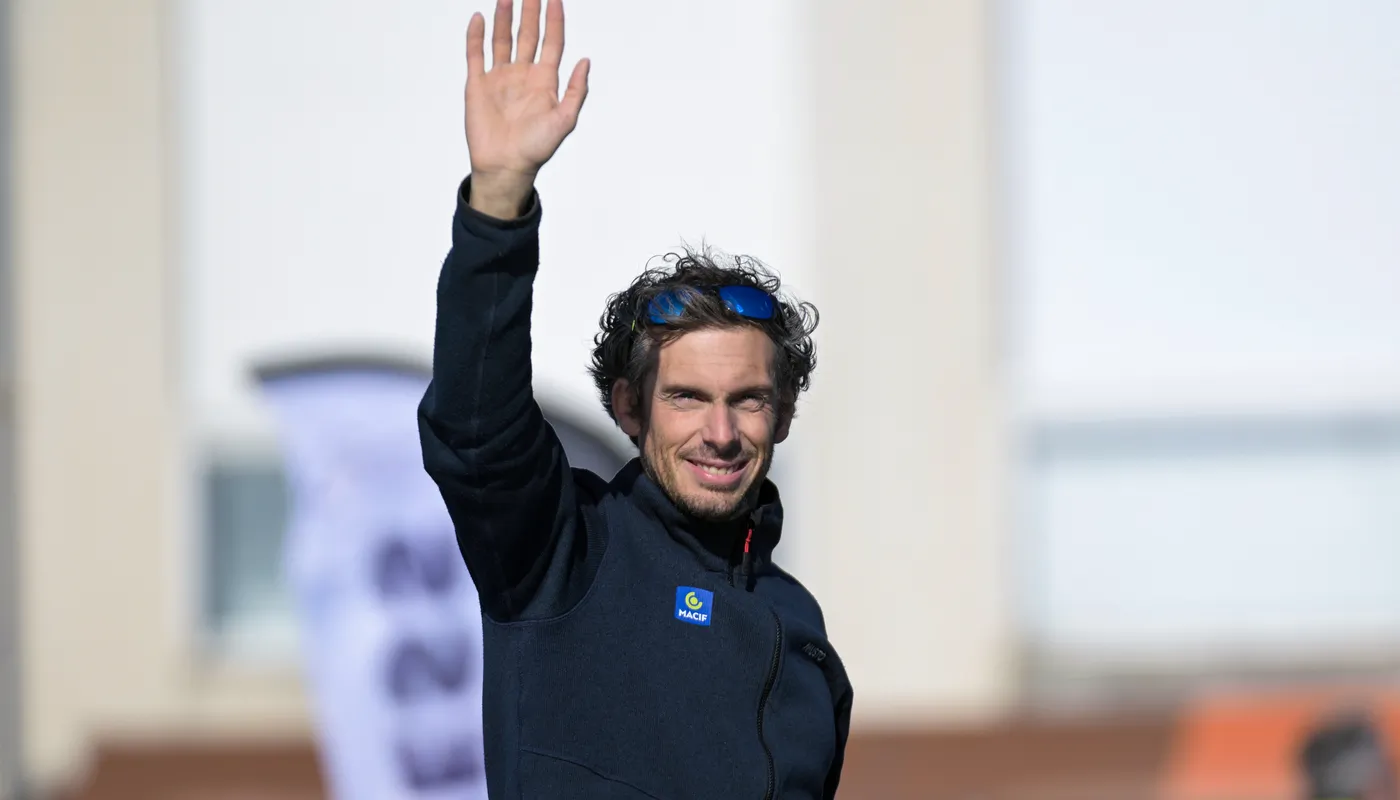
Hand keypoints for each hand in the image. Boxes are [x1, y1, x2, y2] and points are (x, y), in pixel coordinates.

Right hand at [465, 0, 589, 217]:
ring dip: (504, 18)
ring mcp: (499, 78)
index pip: (552, 41)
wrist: (505, 166)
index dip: (554, 19)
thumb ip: (576, 90)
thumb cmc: (536, 149)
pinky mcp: (478, 85)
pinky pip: (476, 55)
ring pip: (502, 39)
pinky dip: (475, 36)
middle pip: (528, 34)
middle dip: (530, 11)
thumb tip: (585, 61)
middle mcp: (522, 75)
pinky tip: (478, 18)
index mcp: (544, 81)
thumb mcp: (565, 120)